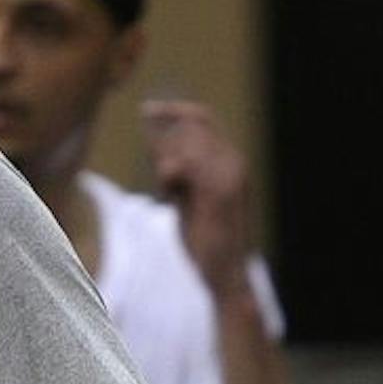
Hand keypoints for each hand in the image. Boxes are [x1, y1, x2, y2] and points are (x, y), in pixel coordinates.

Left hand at [140, 99, 254, 299]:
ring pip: (186, 143)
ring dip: (167, 163)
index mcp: (231, 162)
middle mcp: (235, 163)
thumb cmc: (206, 239)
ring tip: (169, 190)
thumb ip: (176, 171)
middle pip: (191, 127)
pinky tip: (169, 192)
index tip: (148, 110)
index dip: (174, 110)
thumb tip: (154, 144)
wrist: (227, 273)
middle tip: (162, 178)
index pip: (203, 118)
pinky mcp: (219, 192)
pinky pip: (184, 164)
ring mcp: (229, 176)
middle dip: (166, 144)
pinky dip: (169, 174)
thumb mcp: (187, 198)